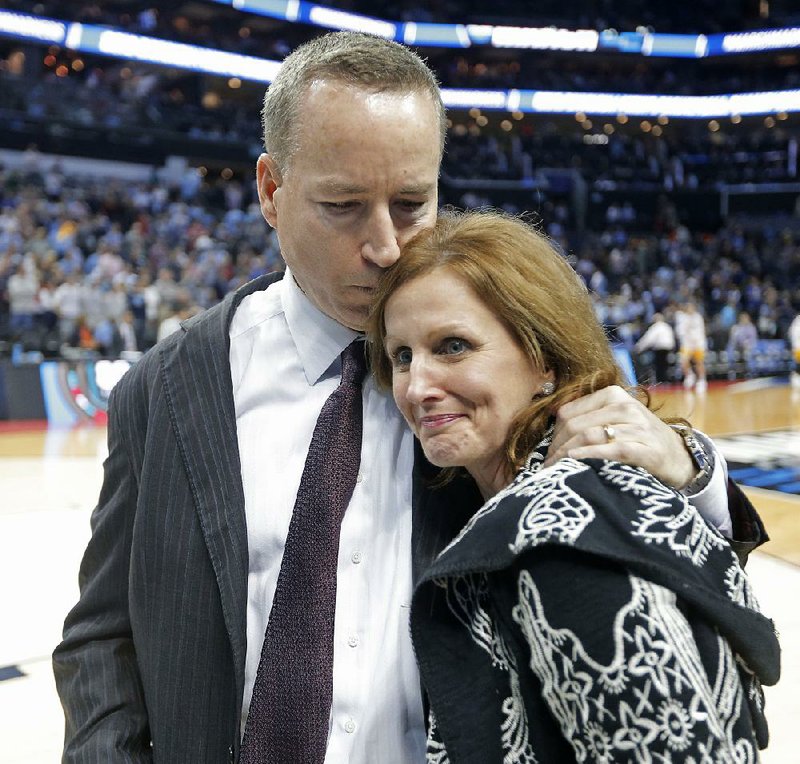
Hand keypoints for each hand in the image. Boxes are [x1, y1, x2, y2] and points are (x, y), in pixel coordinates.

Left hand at [544, 386, 695, 488]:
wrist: (679, 457)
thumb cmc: (638, 439)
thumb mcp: (615, 419)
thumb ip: (587, 416)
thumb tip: (549, 418)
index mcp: (612, 395)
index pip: (568, 413)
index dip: (552, 434)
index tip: (546, 452)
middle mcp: (625, 406)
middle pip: (575, 426)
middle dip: (556, 447)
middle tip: (547, 465)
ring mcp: (638, 427)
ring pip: (589, 436)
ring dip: (566, 455)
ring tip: (555, 469)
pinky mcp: (647, 449)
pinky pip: (612, 450)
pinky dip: (590, 455)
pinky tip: (575, 461)